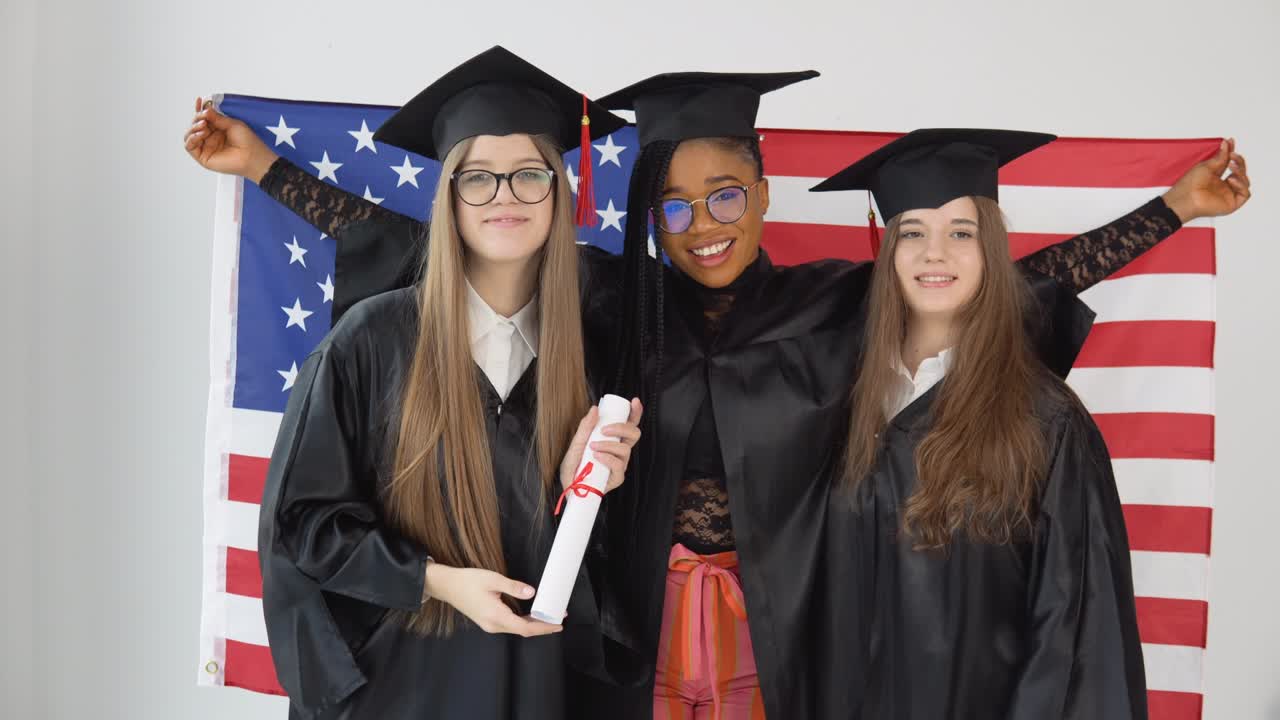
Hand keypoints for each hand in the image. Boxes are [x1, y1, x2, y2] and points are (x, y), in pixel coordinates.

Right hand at [184, 96, 277, 183]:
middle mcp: (211, 139)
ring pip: (189, 135)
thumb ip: (217, 117)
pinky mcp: (203, 158)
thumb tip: (205, 109)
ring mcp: (206, 148)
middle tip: (204, 117)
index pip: (203, 119)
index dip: (199, 110)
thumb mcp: (232, 124)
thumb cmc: (248, 142)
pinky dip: (192, 138)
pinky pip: (189, 147)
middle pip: (194, 126)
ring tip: (204, 125)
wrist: (253, 156)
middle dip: (197, 118)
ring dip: (193, 127)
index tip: (200, 101)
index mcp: (218, 130)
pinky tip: (201, 134)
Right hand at [425, 563, 562, 636]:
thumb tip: (532, 592)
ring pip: (516, 629)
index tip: (558, 625)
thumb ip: (514, 587)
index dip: (543, 628)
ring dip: (533, 624)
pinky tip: (531, 615)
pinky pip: (510, 625)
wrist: (447, 586)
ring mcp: (489, 625)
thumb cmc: (467, 581)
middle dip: (542, 626)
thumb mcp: (493, 579)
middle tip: (558, 618)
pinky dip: (523, 622)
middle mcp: (493, 625)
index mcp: (495, 616)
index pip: (525, 628)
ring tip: (548, 616)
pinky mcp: (488, 622)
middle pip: (523, 631)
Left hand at [559, 398, 643, 494]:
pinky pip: (618, 465)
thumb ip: (585, 427)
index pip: (629, 425)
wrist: (567, 487)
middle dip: (622, 428)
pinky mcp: (617, 478)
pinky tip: (597, 456)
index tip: (634, 402)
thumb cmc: (573, 465)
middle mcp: (620, 451)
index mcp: (613, 440)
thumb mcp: (576, 443)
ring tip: (593, 447)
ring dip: (608, 445)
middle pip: (634, 434)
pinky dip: (608, 458)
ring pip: (625, 449)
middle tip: (604, 429)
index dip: (635, 413)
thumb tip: (595, 409)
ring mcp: (620, 464)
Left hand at [1162, 138, 1250, 222]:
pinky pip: (1245, 194)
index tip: (1231, 142)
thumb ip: (1220, 157)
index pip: (1230, 164)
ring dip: (1241, 172)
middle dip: (1239, 162)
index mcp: (1216, 178)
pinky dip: (1241, 185)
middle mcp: (1223, 187)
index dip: (1232, 154)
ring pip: (1245, 182)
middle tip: (1232, 154)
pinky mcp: (1231, 204)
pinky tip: (1231, 180)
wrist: (1185, 198)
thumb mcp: (1206, 166)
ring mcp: (1227, 195)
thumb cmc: (1190, 185)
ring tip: (1231, 166)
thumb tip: (1226, 144)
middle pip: (1240, 172)